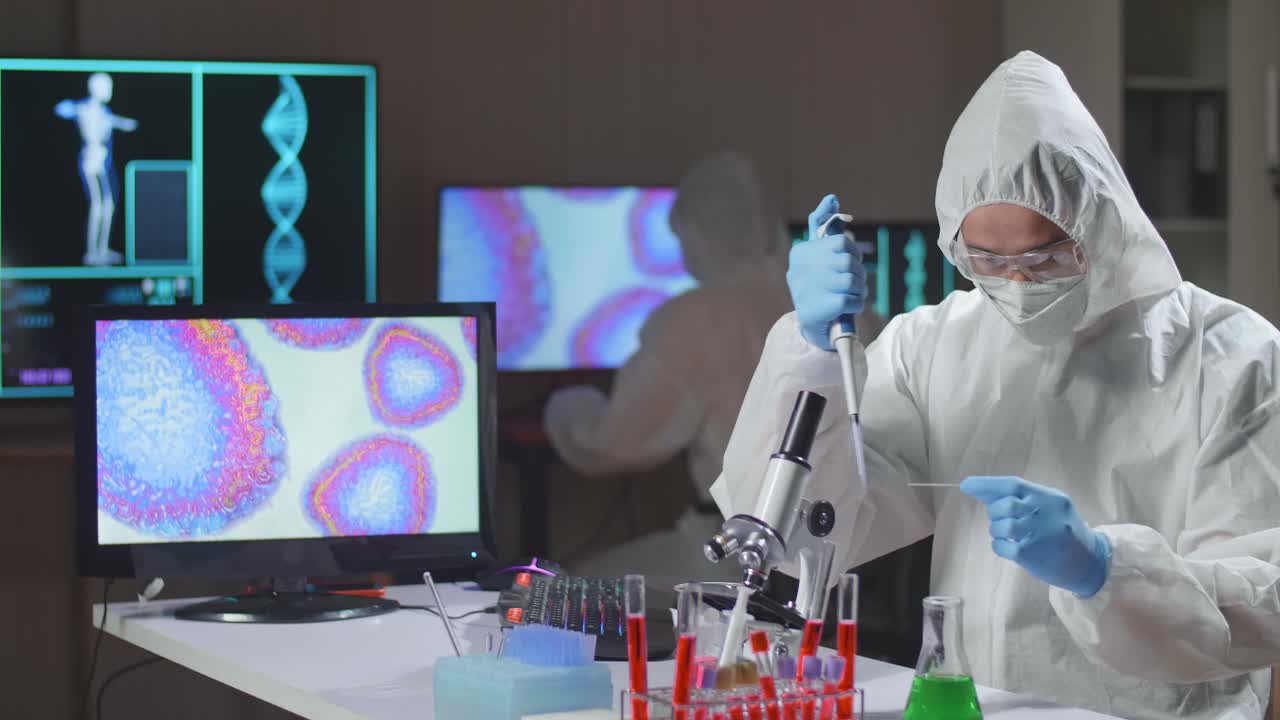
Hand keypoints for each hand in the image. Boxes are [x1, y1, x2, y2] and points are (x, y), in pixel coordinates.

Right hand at [788, 194, 865, 349]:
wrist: (815, 326)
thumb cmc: (821, 285)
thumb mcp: (820, 254)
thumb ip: (823, 224)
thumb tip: (831, 197)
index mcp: (800, 253)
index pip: (840, 243)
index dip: (852, 254)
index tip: (848, 264)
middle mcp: (799, 270)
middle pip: (848, 261)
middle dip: (858, 273)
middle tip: (854, 283)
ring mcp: (807, 290)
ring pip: (852, 280)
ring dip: (859, 290)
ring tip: (852, 295)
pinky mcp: (818, 308)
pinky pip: (852, 300)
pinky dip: (857, 304)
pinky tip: (849, 308)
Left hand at [960, 475, 1110, 596]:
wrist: (1089, 563)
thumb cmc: (1064, 532)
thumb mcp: (1049, 508)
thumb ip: (1022, 499)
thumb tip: (982, 490)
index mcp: (1050, 497)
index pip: (1013, 484)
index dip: (987, 484)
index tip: (967, 485)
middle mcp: (1046, 512)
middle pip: (1006, 505)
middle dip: (995, 512)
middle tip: (1000, 519)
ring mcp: (1041, 534)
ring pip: (1003, 525)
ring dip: (997, 530)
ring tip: (1006, 535)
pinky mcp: (1033, 554)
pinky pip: (1002, 546)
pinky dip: (999, 545)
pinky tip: (1007, 547)